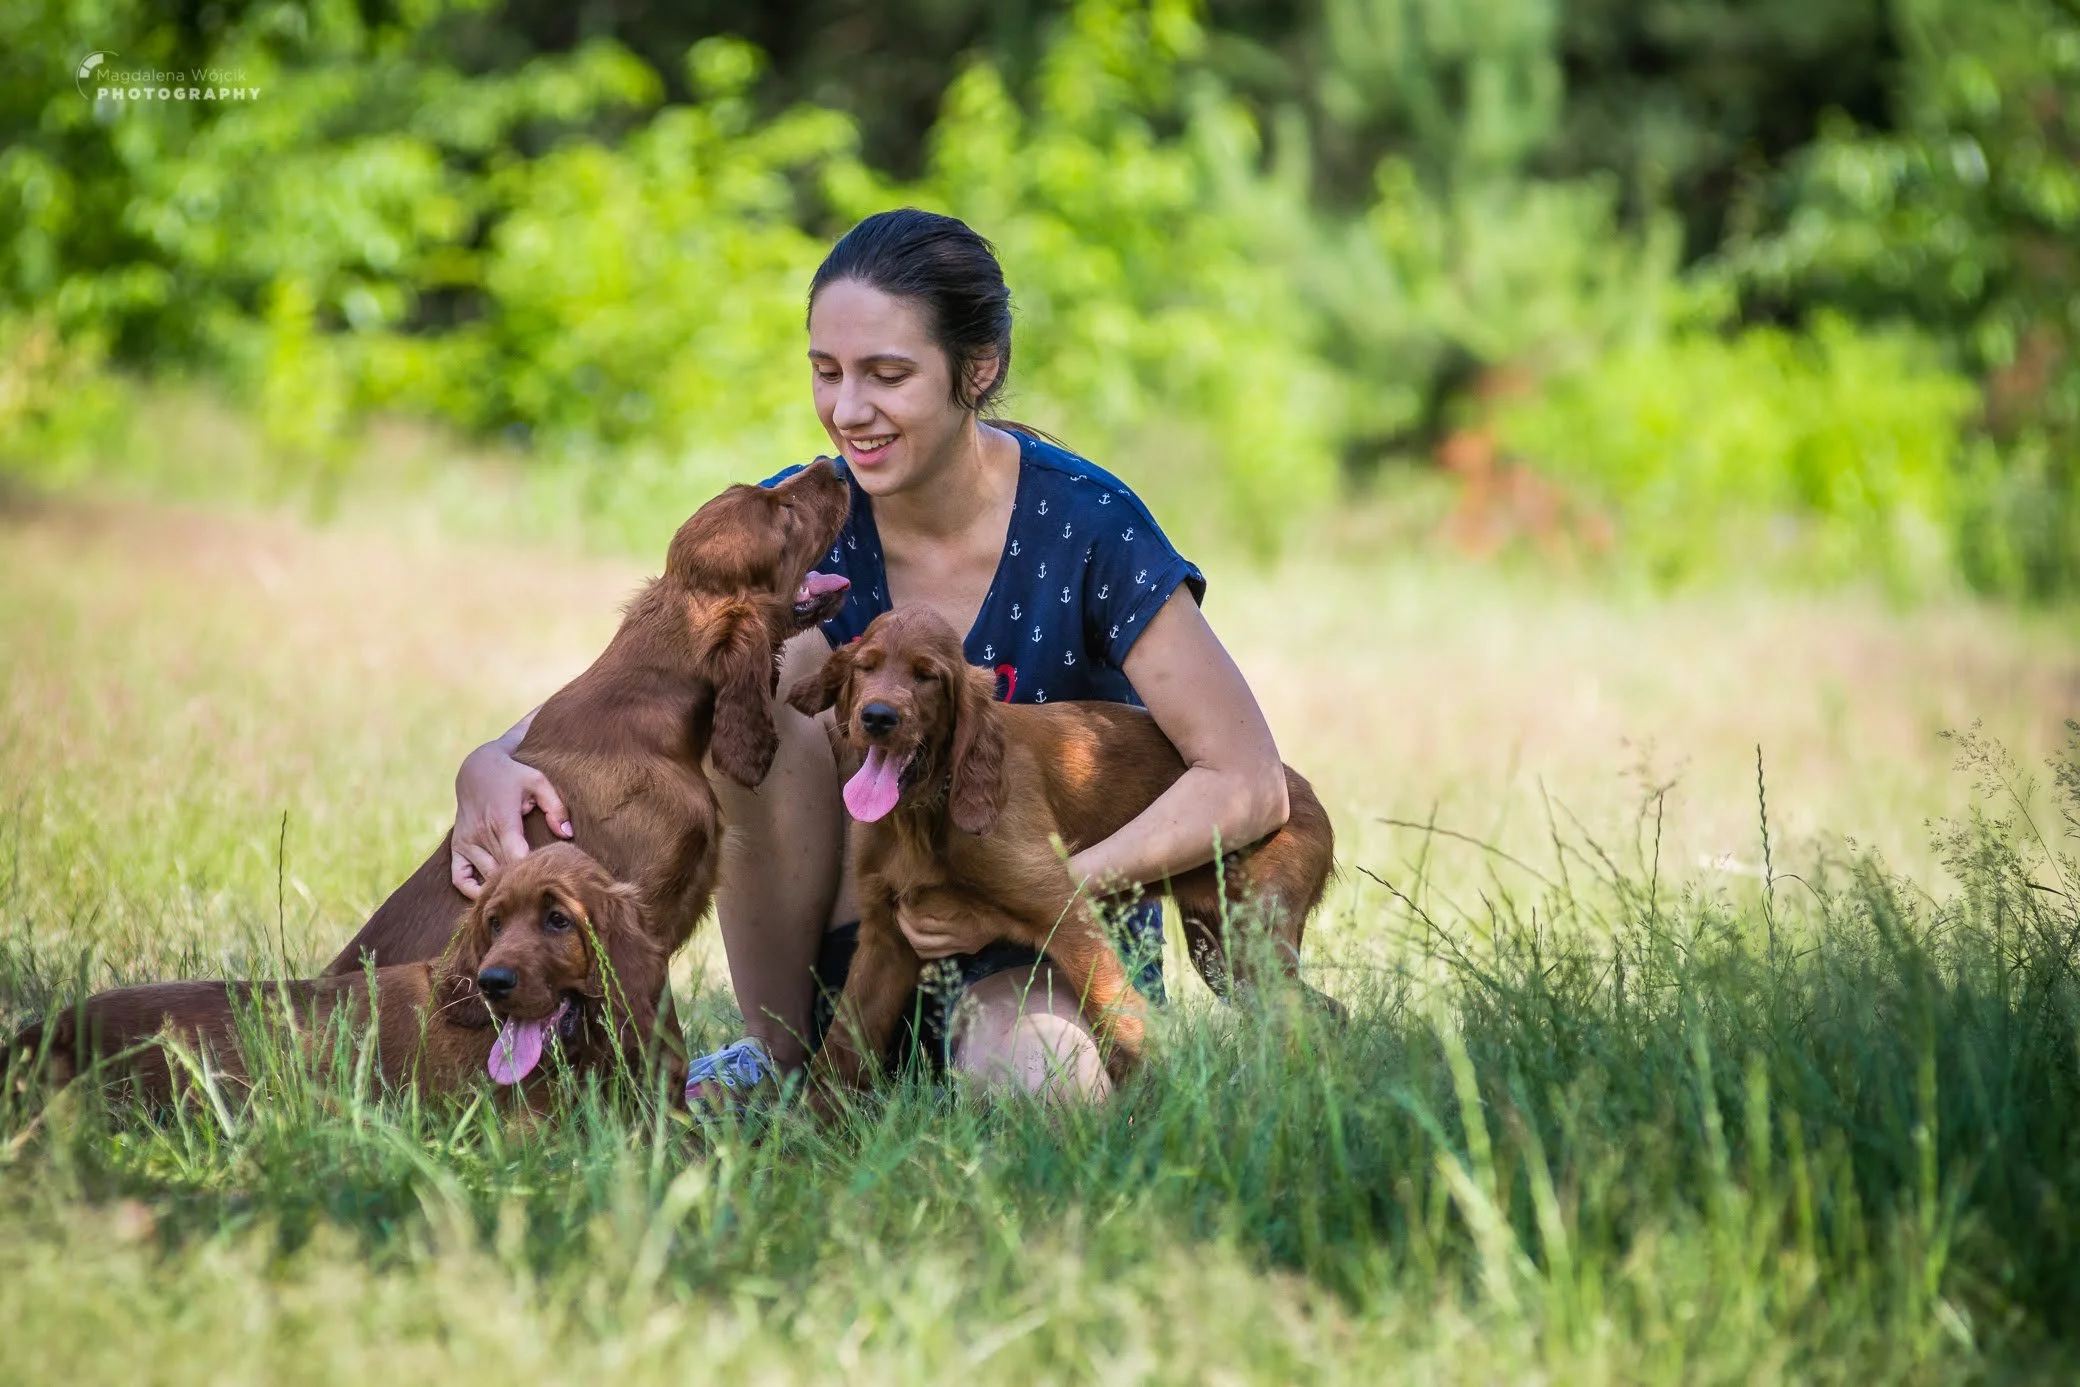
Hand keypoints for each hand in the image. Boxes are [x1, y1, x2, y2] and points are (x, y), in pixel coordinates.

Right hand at [450, 739, 570, 898]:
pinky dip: (472, 890)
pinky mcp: (457, 846)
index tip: (547, 873)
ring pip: (485, 876)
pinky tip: (491, 891)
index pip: (516, 857)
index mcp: (502, 819)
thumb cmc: (513, 776)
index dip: (532, 870)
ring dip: (503, 885)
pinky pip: (459, 878)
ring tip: (523, 889)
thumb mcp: (538, 781)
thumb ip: (556, 807)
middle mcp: (481, 833)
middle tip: (542, 885)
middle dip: (523, 881)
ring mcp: (466, 841)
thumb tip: (567, 834)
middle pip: (504, 871)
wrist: (477, 768)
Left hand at [896, 887, 1007, 960]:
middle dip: (902, 923)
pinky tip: (913, 935)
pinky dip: (919, 947)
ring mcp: (961, 946)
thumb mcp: (968, 885)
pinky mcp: (963, 951)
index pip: (923, 921)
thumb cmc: (990, 894)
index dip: (907, 910)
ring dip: (907, 935)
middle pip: (919, 937)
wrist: (1016, 912)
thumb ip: (946, 880)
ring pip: (923, 949)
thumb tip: (922, 870)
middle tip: (897, 909)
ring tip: (902, 921)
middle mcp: (960, 937)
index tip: (901, 898)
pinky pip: (933, 955)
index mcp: (962, 919)